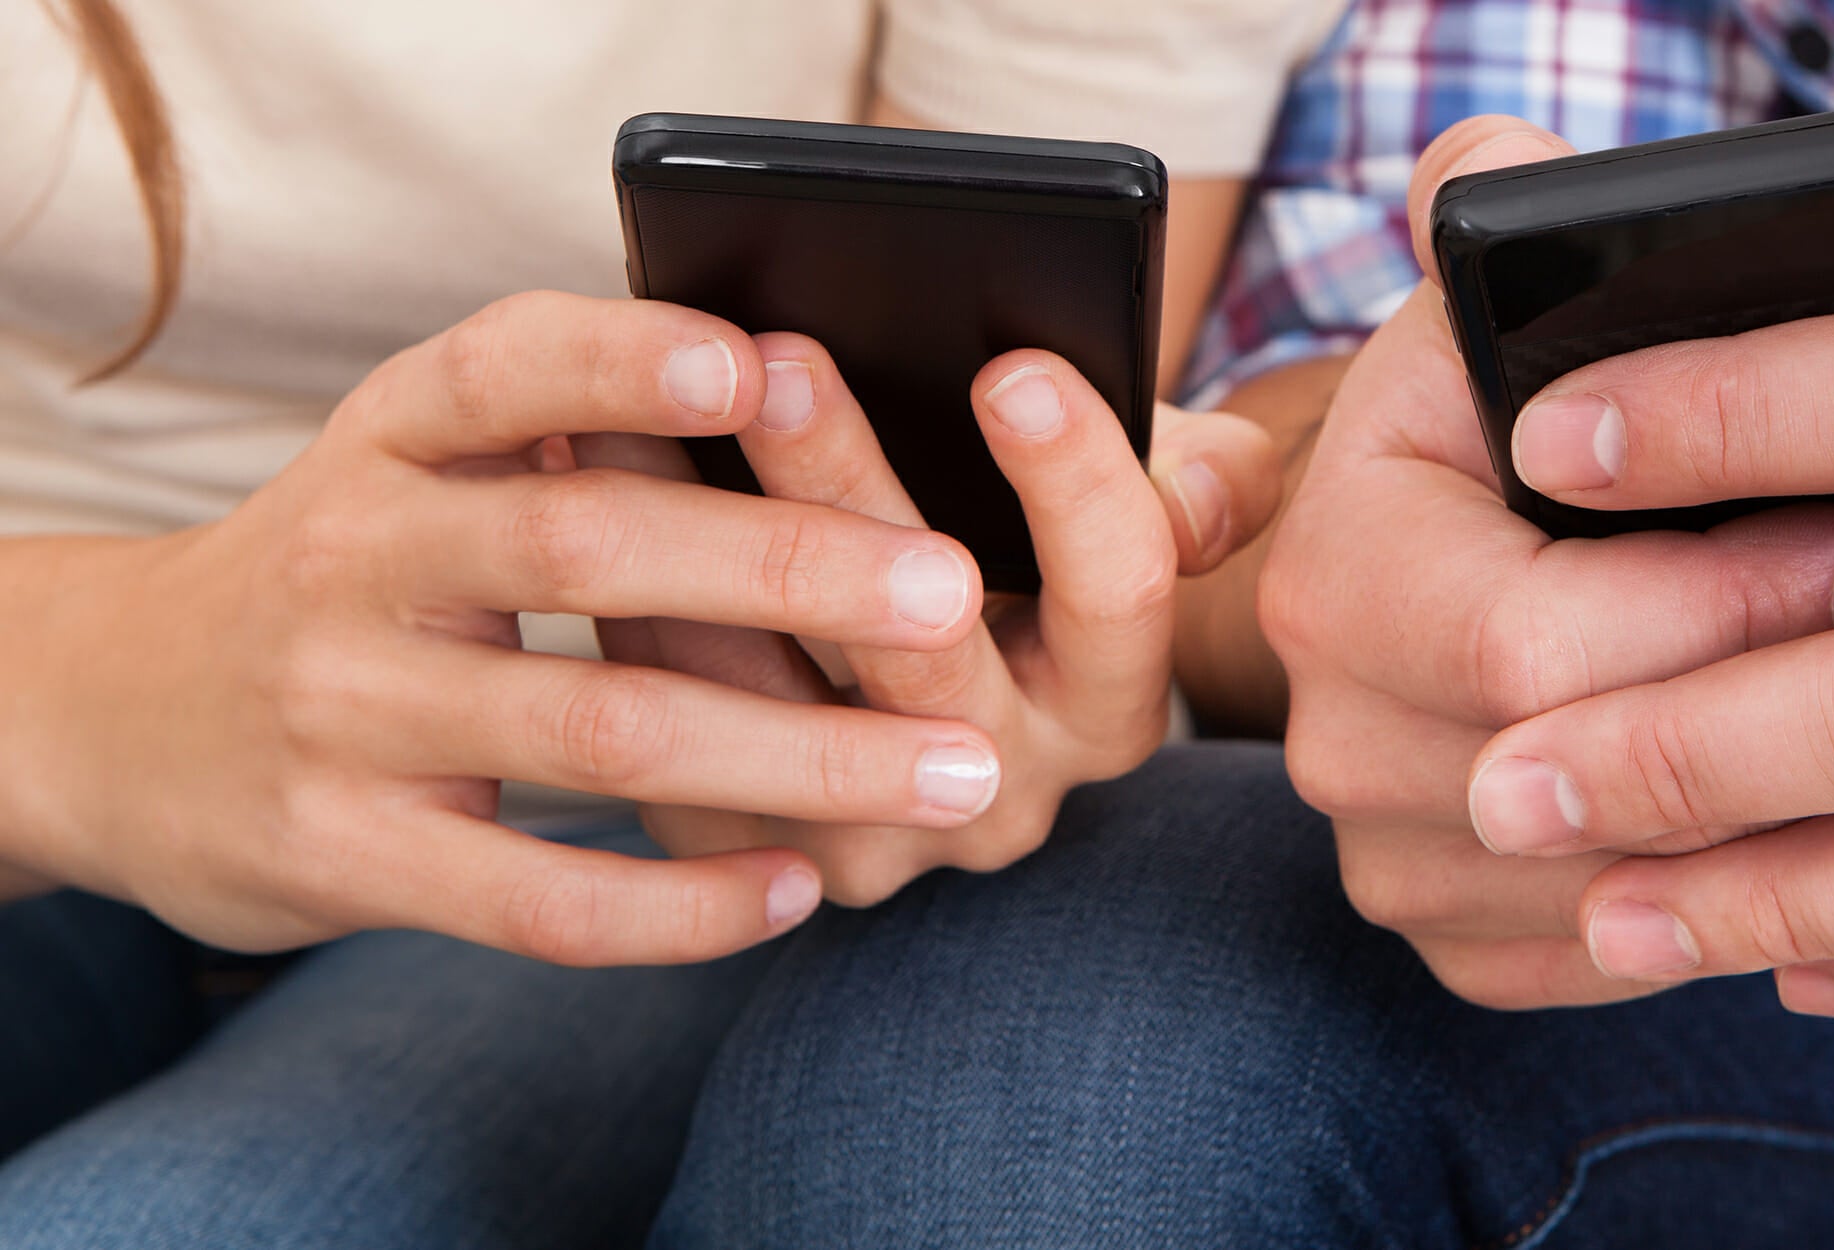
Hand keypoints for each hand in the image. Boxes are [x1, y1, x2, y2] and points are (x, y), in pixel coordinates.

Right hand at [0, 292, 1019, 963]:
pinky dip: (681, 901)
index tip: (762, 360)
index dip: (627, 362)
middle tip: (950, 591)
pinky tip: (797, 889)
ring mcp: (340, 712)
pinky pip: (538, 896)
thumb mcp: (407, 465)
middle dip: (788, 571)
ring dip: (798, 756)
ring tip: (957, 773)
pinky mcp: (342, 854)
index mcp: (389, 439)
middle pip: (586, 551)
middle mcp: (354, 556)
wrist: (116, 720)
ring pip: (598, 732)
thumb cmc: (347, 573)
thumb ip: (555, 429)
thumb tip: (792, 386)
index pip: (499, 369)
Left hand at [588, 339, 1279, 905]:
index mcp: (1111, 705)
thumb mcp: (1136, 507)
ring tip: (628, 400)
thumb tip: (1193, 485)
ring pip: (768, 696)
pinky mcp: (748, 857)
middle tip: (783, 358)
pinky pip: (673, 740)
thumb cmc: (1032, 563)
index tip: (1013, 368)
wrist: (913, 707)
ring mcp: (875, 844)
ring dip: (691, 538)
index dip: (1075, 482)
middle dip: (848, 485)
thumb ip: (1197, 480)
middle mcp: (1004, 796)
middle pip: (926, 646)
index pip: (1122, 595)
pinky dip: (622, 610)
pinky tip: (577, 491)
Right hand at [1257, 119, 1833, 1008]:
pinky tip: (1828, 819)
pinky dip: (1728, 904)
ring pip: (1618, 886)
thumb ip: (1541, 204)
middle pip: (1585, 782)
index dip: (1733, 600)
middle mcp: (1328, 714)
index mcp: (1337, 552)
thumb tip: (1566, 170)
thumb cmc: (1526, 410)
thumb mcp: (1524, 291)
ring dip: (1785, 821)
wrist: (1458, 544)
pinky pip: (1610, 955)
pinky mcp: (1450, 926)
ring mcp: (1383, 838)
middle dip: (1788, 712)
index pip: (1533, 641)